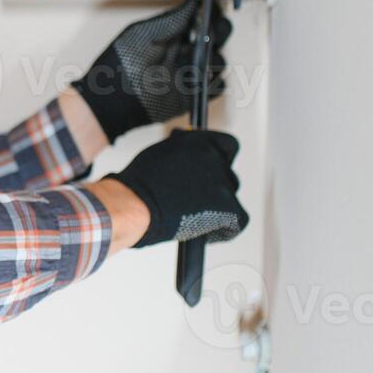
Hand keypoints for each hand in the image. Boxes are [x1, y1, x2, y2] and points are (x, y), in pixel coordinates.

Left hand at [70, 0, 232, 142]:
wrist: (113, 100)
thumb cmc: (120, 65)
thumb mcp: (143, 34)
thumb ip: (170, 20)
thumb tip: (191, 3)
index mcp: (170, 36)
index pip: (199, 21)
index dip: (209, 14)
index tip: (214, 9)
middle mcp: (182, 54)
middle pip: (214, 38)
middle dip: (219, 32)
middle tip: (213, 31)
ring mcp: (188, 74)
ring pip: (218, 62)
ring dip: (216, 57)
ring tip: (202, 56)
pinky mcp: (192, 95)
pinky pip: (214, 88)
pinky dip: (214, 82)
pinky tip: (202, 77)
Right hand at [104, 129, 247, 247]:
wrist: (133, 206)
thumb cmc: (137, 185)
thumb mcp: (160, 154)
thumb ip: (182, 151)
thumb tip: (190, 157)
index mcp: (196, 142)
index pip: (226, 145)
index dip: (220, 158)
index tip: (212, 167)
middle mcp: (212, 157)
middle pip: (228, 172)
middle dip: (215, 185)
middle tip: (195, 198)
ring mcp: (221, 182)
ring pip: (230, 196)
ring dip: (217, 205)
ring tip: (194, 215)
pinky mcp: (227, 206)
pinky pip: (239, 219)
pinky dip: (225, 227)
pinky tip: (206, 230)